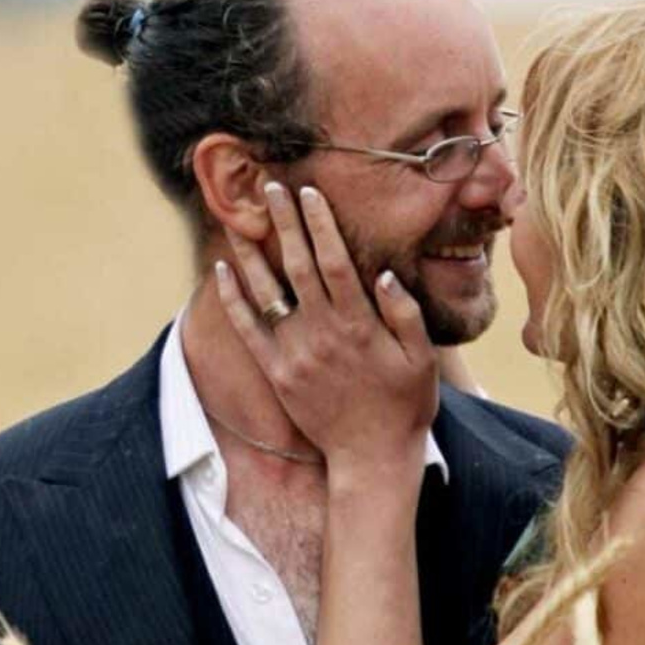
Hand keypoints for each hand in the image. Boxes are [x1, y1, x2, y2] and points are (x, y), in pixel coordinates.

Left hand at [213, 182, 435, 468]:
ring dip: (252, 252)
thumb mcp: (421, 359)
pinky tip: (223, 271)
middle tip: (271, 187)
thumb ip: (404, 314)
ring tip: (238, 218)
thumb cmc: (405, 404)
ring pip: (267, 292)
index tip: (310, 193)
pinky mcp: (277, 373)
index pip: (334, 262)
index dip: (320, 225)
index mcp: (359, 324)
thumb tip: (383, 273)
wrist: (372, 456)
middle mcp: (322, 334)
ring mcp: (295, 353)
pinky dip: (233, 299)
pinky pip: (248, 330)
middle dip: (284, 223)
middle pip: (298, 266)